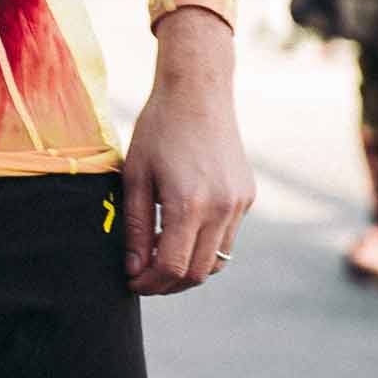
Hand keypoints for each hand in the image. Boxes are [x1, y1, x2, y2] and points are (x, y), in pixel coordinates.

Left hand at [123, 7, 254, 294]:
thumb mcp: (136, 176)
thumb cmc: (158, 129)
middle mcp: (221, 209)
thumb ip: (136, 227)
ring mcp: (239, 204)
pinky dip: (204, 244)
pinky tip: (181, 229)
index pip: (172, 268)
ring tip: (160, 256)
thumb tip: (134, 270)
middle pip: (197, 273)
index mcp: (189, 204)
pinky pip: (227, 236)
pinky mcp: (247, 196)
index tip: (131, 281)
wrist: (198, 93)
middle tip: (144, 277)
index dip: (150, 283)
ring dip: (188, 268)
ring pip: (216, 260)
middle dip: (168, 284)